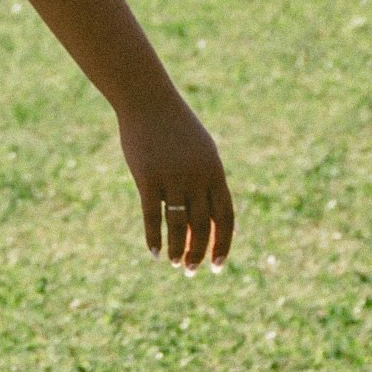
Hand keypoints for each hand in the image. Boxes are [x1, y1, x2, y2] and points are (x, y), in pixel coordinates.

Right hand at [119, 96, 234, 270]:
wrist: (147, 100)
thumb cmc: (175, 127)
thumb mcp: (201, 151)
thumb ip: (210, 182)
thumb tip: (217, 217)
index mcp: (214, 172)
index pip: (225, 217)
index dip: (222, 244)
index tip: (217, 265)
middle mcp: (196, 177)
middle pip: (201, 225)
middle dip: (198, 252)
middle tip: (191, 270)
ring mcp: (171, 177)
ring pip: (178, 224)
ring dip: (178, 249)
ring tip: (175, 264)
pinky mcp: (147, 177)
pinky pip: (152, 215)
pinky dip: (154, 237)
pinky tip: (155, 253)